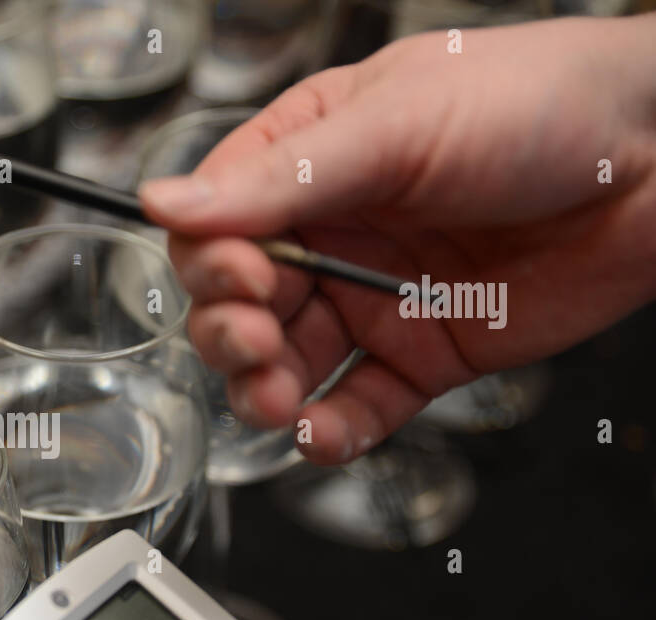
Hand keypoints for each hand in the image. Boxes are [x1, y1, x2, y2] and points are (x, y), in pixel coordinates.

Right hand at [140, 14, 655, 463]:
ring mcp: (372, 298)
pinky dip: (332, 431)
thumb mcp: (396, 124)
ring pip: (285, 366)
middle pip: (236, 307)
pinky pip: (359, 405)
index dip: (210, 264)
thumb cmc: (538, 102)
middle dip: (230, 336)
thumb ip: (279, 178)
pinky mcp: (422, 354)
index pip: (215, 225)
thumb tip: (165, 201)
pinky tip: (321, 433)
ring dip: (266, 393)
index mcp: (306, 162)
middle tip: (258, 341)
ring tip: (280, 402)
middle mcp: (330, 234)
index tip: (239, 278)